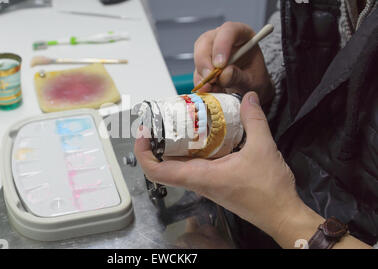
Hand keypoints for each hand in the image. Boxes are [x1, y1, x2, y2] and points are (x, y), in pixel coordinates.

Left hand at [134, 92, 307, 245]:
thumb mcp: (263, 148)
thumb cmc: (269, 188)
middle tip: (160, 120)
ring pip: (178, 165)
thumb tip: (249, 97)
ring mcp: (205, 183)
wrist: (281, 214)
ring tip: (178, 122)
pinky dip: (192, 150)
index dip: (143, 154)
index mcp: (201, 176)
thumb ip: (254, 120)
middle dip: (156, 144)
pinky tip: (203, 134)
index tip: (142, 134)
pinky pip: (194, 165)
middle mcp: (198, 181)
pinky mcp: (215, 182)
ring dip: (173, 146)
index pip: (158, 171)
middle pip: (164, 166)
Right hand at [193, 22, 273, 103]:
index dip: (221, 45)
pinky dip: (200, 82)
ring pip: (198, 55)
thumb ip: (239, 77)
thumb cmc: (254, 78)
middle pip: (206, 41)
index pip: (228, 31)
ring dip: (202, 74)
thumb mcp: (253, 80)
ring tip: (212, 88)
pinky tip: (210, 90)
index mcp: (241, 34)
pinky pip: (197, 71)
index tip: (220, 65)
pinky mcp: (203, 64)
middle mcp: (223, 39)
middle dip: (205, 62)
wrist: (249, 88)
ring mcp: (210, 50)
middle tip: (210, 79)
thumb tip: (224, 74)